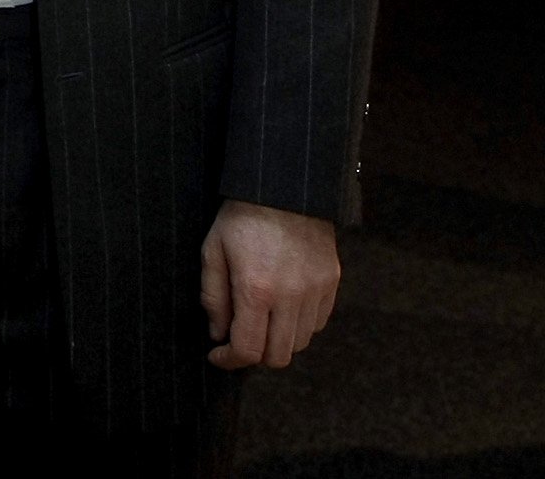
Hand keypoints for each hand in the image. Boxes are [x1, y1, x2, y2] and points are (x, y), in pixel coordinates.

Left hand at [199, 199, 338, 369]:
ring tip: (262, 320)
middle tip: (240, 339)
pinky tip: (283, 308)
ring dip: (278, 341)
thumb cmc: (242, 215)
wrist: (283, 185)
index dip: (230, 360)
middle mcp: (290, 296)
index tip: (219, 354)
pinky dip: (300, 325)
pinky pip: (318, 323)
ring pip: (300, 343)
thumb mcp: (213, 250)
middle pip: (278, 356)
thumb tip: (218, 333)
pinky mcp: (331, 281)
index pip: (248, 350)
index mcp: (256, 289)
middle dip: (254, 355)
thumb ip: (212, 297)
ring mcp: (315, 290)